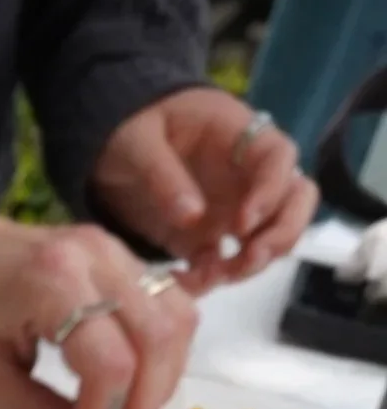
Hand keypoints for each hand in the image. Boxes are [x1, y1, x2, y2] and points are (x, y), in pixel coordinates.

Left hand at [0, 182, 195, 408]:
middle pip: (160, 338)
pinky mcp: (119, 253)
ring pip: (178, 317)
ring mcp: (114, 248)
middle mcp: (97, 256)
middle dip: (144, 404)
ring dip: (162, 378)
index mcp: (53, 283)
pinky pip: (167, 303)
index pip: (112, 364)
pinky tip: (129, 383)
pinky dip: (159, 351)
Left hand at [91, 89, 315, 293]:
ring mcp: (231, 207)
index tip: (243, 224)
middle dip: (282, 234)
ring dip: (252, 263)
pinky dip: (212, 279)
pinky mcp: (207, 237)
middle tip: (250, 259)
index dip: (272, 191)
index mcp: (238, 135)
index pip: (279, 156)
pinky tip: (184, 283)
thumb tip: (192, 216)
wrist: (113, 145)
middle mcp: (246, 173)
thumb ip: (164, 175)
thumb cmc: (134, 125)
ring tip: (217, 277)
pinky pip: (223, 262)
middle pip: (294, 199)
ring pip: (268, 236)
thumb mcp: (138, 140)